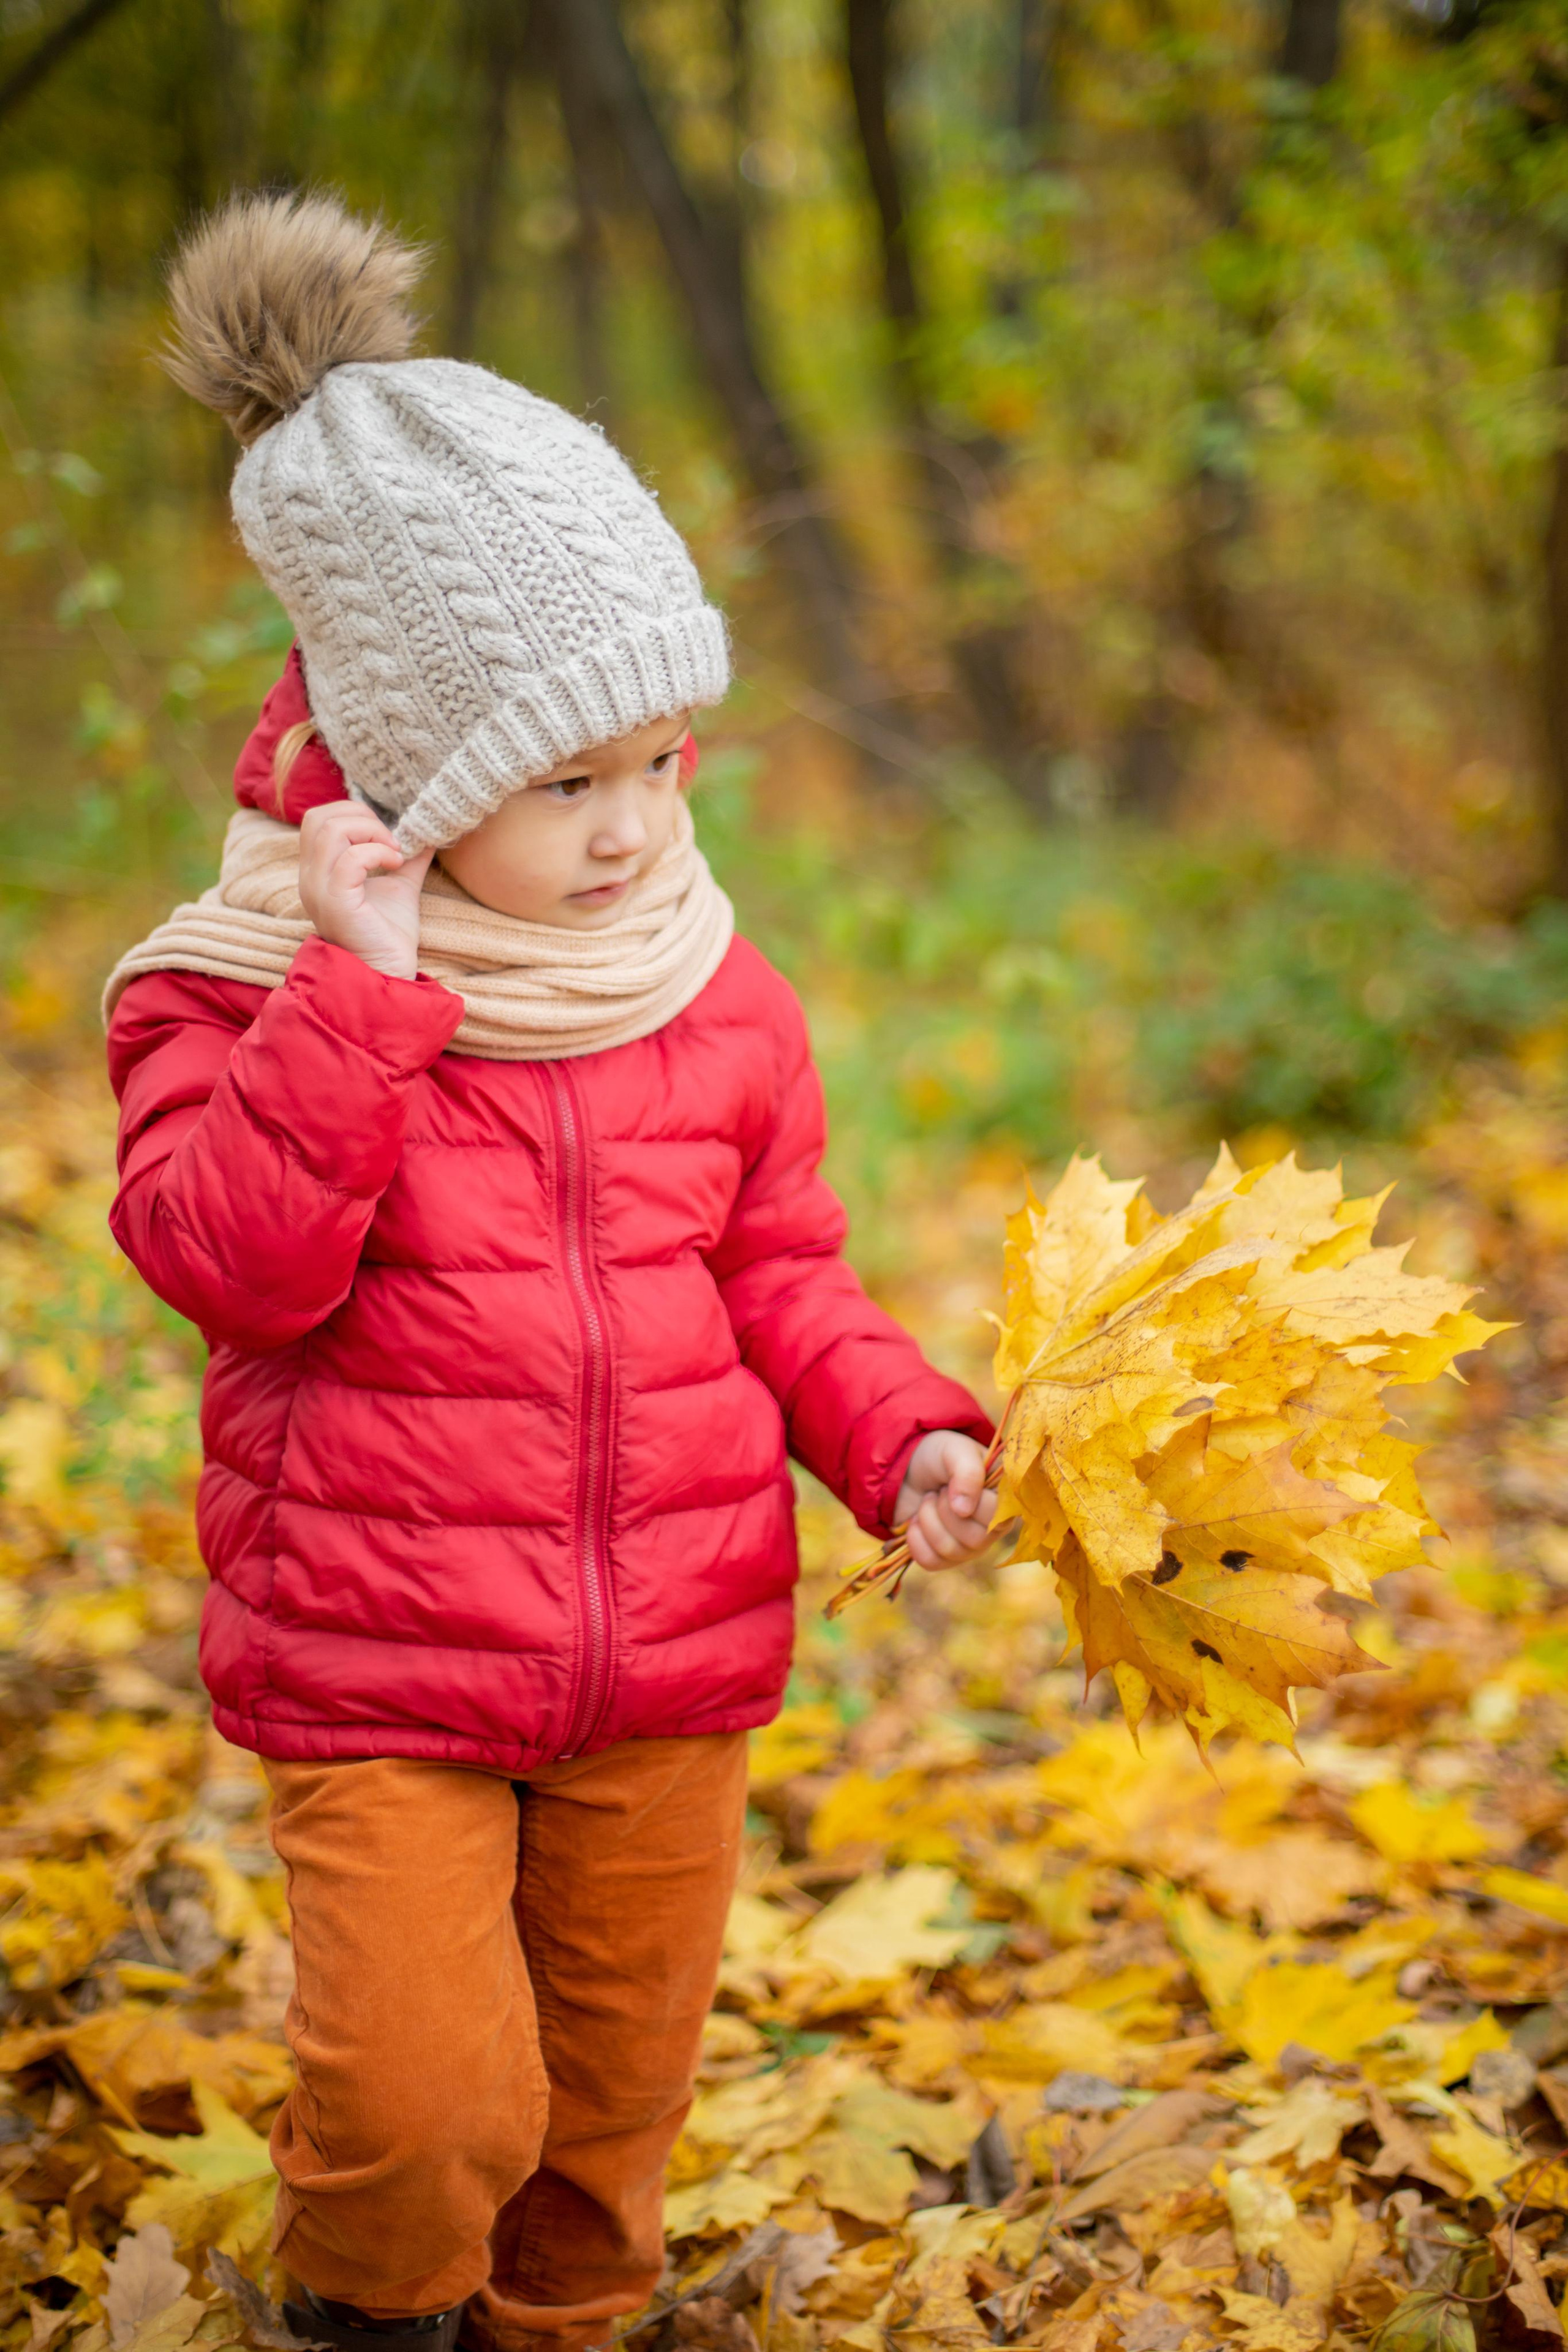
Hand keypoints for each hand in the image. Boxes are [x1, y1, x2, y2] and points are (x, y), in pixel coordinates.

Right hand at [298, 802, 432, 981]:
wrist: (387, 973)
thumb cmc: (388, 935)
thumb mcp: (399, 886)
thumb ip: (407, 859)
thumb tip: (428, 833)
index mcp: (319, 870)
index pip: (317, 819)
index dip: (353, 814)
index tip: (387, 836)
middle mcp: (311, 877)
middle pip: (318, 817)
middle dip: (360, 817)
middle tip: (390, 841)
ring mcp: (319, 889)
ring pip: (330, 830)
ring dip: (370, 832)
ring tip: (395, 853)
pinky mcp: (336, 902)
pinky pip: (350, 859)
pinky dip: (378, 852)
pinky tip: (396, 865)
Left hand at [894, 1430, 996, 1571]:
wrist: (906, 1468)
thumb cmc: (939, 1456)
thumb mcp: (954, 1450)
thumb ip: (967, 1472)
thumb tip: (964, 1511)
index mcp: (1003, 1500)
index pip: (999, 1517)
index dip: (972, 1502)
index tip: (953, 1482)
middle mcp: (992, 1528)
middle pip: (976, 1540)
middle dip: (946, 1510)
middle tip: (940, 1490)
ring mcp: (969, 1546)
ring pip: (951, 1551)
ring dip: (928, 1519)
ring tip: (928, 1501)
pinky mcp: (943, 1557)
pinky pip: (931, 1562)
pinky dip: (915, 1539)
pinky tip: (916, 1520)